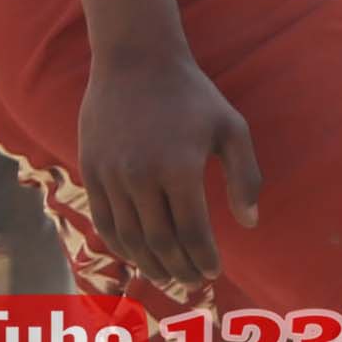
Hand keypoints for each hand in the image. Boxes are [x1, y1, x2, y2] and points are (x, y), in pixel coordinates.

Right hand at [74, 45, 260, 300]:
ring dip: (150, 264)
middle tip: (193, 281)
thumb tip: (250, 223)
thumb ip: (245, 177)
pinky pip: (104, 221)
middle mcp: (141, 176)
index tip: (214, 272)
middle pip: (160, 242)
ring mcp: (111, 175)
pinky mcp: (90, 170)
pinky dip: (120, 246)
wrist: (136, 60)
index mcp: (180, 168)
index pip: (192, 232)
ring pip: (129, 238)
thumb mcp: (232, 128)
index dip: (203, 258)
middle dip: (179, 269)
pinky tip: (138, 255)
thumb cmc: (192, 95)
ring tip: (168, 275)